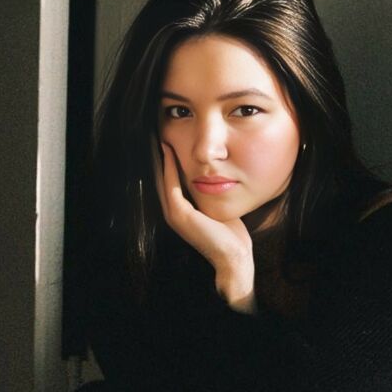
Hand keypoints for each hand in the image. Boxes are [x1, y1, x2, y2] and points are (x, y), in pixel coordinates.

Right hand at [155, 140, 253, 280]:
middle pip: (160, 180)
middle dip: (159, 159)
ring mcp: (173, 215)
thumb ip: (208, 195)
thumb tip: (211, 177)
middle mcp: (172, 214)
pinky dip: (168, 167)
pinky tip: (169, 151)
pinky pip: (170, 184)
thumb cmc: (230, 235)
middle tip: (159, 136)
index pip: (169, 183)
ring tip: (161, 139)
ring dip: (161, 159)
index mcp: (179, 213)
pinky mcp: (179, 214)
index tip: (168, 143)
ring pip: (162, 180)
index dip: (166, 164)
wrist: (232, 256)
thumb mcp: (215, 208)